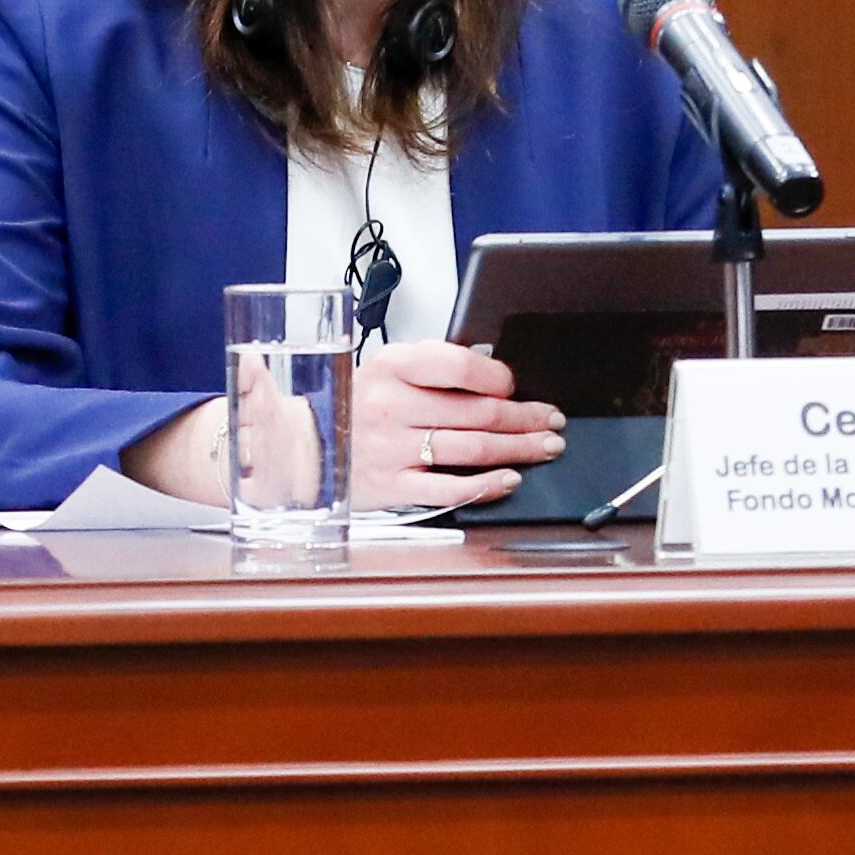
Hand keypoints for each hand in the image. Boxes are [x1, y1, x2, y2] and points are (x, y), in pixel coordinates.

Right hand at [351, 339, 561, 508]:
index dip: (497, 377)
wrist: (304, 446)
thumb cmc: (354, 405)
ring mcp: (393, 449)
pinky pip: (449, 488)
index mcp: (392, 367)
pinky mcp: (393, 485)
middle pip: (477, 412)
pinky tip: (509, 480)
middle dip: (525, 416)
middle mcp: (392, 406)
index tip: (515, 385)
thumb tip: (490, 370)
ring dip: (518, 448)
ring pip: (472, 448)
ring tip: (544, 446)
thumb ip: (433, 366)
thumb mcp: (385, 368)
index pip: (457, 366)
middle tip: (551, 419)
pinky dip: (485, 485)